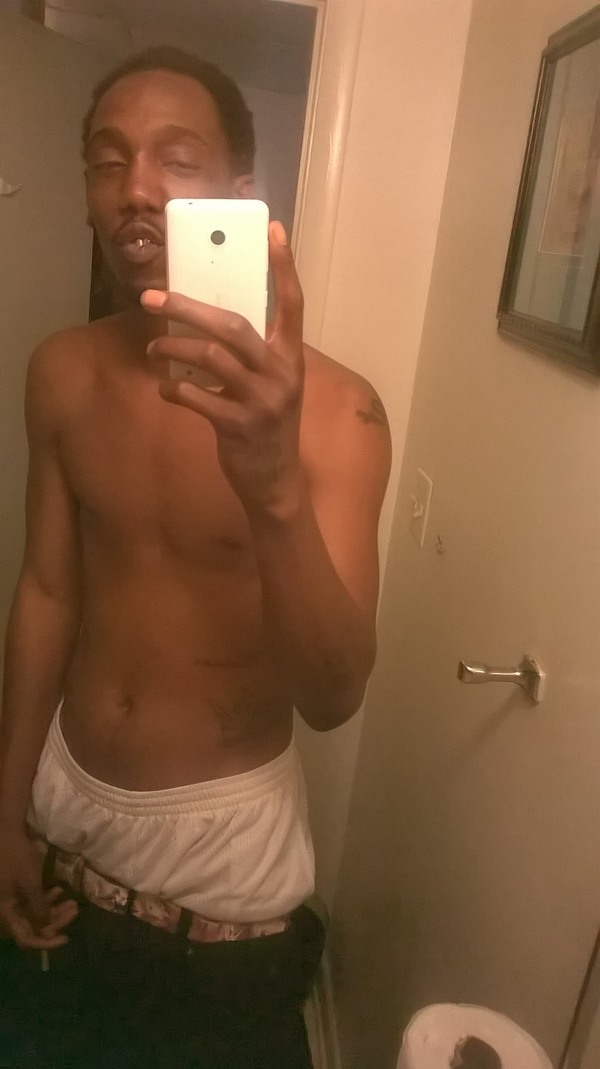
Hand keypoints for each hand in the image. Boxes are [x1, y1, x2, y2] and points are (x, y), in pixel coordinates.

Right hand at [0, 829, 77, 948]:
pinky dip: (45, 899)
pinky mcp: (15, 889)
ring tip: (72, 903)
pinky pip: (31, 901)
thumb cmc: (17, 858)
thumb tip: (47, 927)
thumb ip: (38, 909)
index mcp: (6, 913)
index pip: (26, 939)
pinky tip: (59, 890)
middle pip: (32, 926)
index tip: (66, 938)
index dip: (46, 943)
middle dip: (55, 921)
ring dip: (54, 909)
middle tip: (74, 911)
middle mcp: (7, 910)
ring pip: (34, 913)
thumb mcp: (30, 885)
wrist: (6, 833)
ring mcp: (11, 899)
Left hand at [142, 220, 304, 516]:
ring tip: (153, 345)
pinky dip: (173, 389)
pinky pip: (196, 396)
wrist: (276, 481)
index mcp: (290, 358)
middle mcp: (281, 374)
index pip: (293, 302)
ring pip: (210, 357)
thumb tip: (208, 320)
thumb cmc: (267, 426)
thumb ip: (252, 355)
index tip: (274, 229)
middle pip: (233, 325)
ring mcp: (261, 401)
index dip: (284, 266)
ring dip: (173, 346)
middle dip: (189, 307)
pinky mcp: (238, 426)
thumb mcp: (271, 385)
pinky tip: (166, 388)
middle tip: (153, 296)